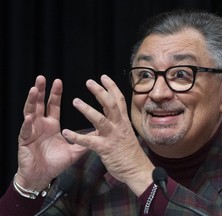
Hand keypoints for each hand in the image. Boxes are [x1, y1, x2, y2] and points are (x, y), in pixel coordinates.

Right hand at [16, 76, 86, 190]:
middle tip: (42, 78)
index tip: (58, 81)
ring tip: (34, 89)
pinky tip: (30, 117)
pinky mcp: (25, 141)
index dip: (55, 94)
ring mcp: (32, 131)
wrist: (42, 176)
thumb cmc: (55, 162)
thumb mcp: (73, 150)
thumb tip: (99, 131)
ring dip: (31, 101)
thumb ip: (85, 140)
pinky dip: (28, 124)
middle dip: (40, 90)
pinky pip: (26, 131)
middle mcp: (41, 125)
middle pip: (40, 104)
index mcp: (52, 125)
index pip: (53, 105)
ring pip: (30, 112)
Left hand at [62, 75, 154, 195]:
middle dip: (100, 92)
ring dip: (87, 109)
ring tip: (76, 101)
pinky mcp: (105, 148)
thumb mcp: (126, 133)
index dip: (111, 87)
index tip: (103, 77)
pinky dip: (77, 137)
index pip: (119, 100)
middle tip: (89, 82)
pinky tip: (66, 132)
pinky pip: (89, 141)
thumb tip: (108, 115)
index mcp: (123, 121)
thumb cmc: (130, 152)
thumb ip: (116, 123)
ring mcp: (112, 136)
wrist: (137, 169)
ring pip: (100, 119)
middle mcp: (119, 126)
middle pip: (111, 104)